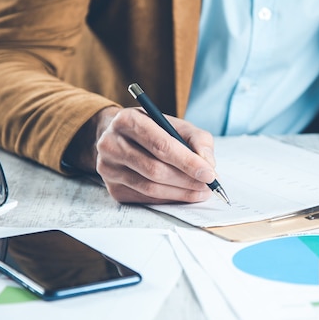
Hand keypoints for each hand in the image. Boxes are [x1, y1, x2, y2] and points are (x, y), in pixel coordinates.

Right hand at [69, 106, 217, 203]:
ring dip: (180, 193)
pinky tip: (182, 194)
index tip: (210, 174)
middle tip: (209, 185)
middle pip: (154, 169)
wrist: (121, 137)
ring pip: (150, 188)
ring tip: (201, 191)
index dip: (188, 162)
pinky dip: (169, 199)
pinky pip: (145, 199)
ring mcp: (108, 168)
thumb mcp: (177, 125)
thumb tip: (208, 165)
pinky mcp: (113, 188)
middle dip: (187, 180)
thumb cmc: (154, 130)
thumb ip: (198, 140)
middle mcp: (111, 144)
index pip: (161, 145)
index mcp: (127, 120)